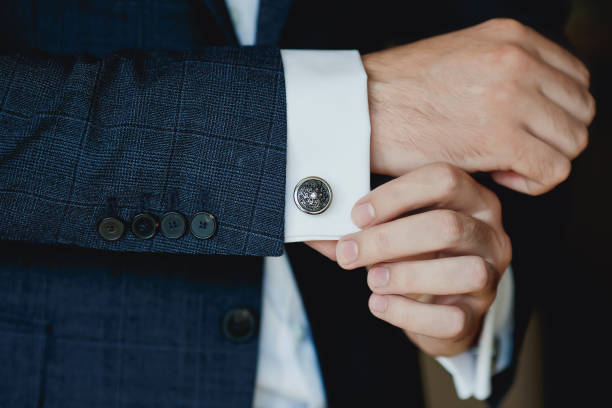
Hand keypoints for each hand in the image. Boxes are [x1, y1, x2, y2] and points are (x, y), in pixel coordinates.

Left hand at [311, 163, 511, 355]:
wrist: (437, 306)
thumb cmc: (413, 256)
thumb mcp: (391, 231)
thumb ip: (358, 227)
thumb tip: (313, 226)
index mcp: (470, 198)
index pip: (443, 179)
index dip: (396, 195)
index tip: (357, 215)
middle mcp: (489, 233)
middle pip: (447, 226)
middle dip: (388, 240)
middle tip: (349, 253)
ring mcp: (490, 276)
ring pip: (464, 272)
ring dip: (406, 275)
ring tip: (372, 279)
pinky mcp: (477, 315)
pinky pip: (452, 318)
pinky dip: (408, 313)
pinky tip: (380, 304)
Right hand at [364, 18, 594, 194]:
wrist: (361, 106)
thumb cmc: (398, 89)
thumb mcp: (460, 55)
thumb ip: (502, 68)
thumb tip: (530, 104)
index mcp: (511, 36)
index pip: (574, 78)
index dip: (556, 112)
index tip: (528, 128)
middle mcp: (519, 61)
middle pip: (580, 111)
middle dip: (554, 137)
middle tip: (518, 149)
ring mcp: (512, 97)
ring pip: (573, 142)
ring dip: (545, 159)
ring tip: (506, 164)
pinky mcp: (499, 137)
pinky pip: (553, 169)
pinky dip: (533, 181)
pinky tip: (500, 176)